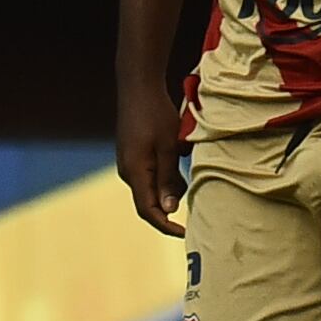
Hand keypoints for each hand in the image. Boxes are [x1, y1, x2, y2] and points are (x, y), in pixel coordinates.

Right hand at [118, 90, 186, 237]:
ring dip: (171, 185)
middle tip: (193, 192)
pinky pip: (149, 174)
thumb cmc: (156, 115)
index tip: (184, 233)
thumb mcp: (168, 147)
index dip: (165, 226)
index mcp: (135, 172)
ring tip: (184, 163)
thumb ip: (168, 179)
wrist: (138, 87)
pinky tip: (177, 156)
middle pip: (150, 201)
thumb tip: (169, 210)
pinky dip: (165, 174)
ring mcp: (128, 163)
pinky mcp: (132, 156)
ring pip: (151, 187)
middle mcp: (127, 172)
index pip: (148, 210)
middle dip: (171, 203)